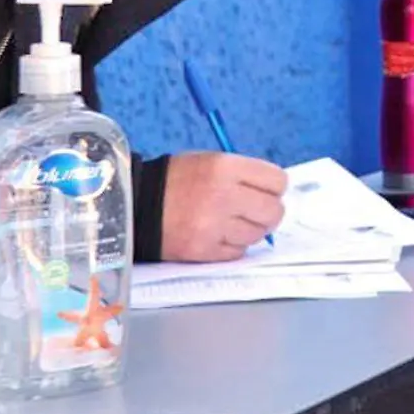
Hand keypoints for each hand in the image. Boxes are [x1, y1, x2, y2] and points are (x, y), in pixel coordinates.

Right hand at [161, 152, 287, 261]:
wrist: (136, 204)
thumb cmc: (178, 180)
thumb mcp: (211, 162)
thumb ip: (244, 175)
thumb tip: (276, 194)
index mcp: (225, 168)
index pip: (278, 181)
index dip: (274, 188)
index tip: (265, 192)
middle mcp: (223, 195)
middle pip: (274, 211)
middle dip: (268, 212)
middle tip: (254, 212)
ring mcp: (213, 226)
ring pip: (257, 234)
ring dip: (249, 231)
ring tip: (230, 223)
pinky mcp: (203, 250)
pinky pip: (237, 252)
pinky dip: (233, 246)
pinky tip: (218, 235)